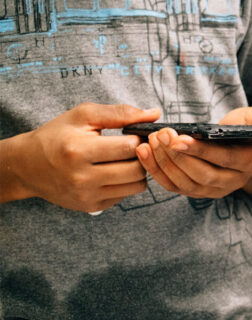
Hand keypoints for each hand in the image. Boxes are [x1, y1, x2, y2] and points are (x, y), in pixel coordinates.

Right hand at [2, 103, 158, 211]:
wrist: (28, 166)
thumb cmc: (58, 136)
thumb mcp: (83, 116)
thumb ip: (120, 113)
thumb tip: (155, 114)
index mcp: (78, 150)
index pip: (129, 147)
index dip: (138, 138)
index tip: (135, 134)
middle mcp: (82, 177)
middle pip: (136, 169)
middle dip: (142, 156)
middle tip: (136, 148)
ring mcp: (87, 195)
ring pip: (137, 186)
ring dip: (139, 171)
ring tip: (127, 159)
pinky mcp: (91, 206)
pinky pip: (125, 196)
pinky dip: (127, 183)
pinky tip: (115, 172)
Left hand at [135, 107, 251, 198]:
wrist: (239, 148)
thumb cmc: (246, 129)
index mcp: (251, 164)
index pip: (224, 160)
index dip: (201, 151)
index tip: (178, 138)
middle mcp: (234, 182)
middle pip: (202, 175)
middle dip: (177, 156)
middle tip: (159, 135)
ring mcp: (214, 191)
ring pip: (185, 184)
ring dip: (164, 163)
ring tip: (150, 141)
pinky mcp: (196, 192)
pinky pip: (173, 186)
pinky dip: (156, 171)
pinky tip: (143, 152)